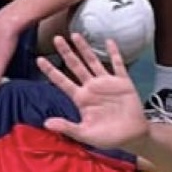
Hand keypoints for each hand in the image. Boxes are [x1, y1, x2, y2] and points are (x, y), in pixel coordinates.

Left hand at [36, 35, 149, 152]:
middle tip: (56, 38)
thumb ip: (67, 127)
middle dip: (66, 52)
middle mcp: (91, 87)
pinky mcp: (122, 82)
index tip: (39, 59)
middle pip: (75, 65)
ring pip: (93, 61)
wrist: (133, 136)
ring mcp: (106, 83)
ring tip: (75, 35)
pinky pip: (118, 65)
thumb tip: (46, 123)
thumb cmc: (108, 137)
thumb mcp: (85, 134)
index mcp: (81, 98)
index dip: (51, 71)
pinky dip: (114, 53)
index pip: (62, 81)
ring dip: (84, 48)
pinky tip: (109, 41)